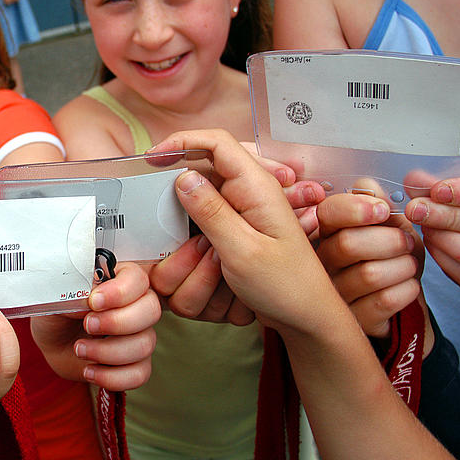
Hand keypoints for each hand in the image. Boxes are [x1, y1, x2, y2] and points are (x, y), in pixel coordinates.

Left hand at [31, 262, 158, 390]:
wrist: (51, 342)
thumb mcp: (56, 297)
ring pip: (144, 345)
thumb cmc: (56, 313)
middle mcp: (136, 305)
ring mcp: (139, 335)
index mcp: (119, 280)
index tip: (93, 302)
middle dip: (117, 322)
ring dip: (107, 352)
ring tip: (79, 349)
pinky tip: (89, 370)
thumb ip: (75, 293)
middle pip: (151, 311)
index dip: (119, 292)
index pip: (137, 280)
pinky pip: (139, 374)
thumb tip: (91, 299)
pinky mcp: (135, 363)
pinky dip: (112, 377)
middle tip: (87, 326)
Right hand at [150, 129, 340, 335]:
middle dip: (181, 205)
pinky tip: (212, 273)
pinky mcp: (234, 230)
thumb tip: (182, 177)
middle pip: (199, 174)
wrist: (307, 317)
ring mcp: (240, 211)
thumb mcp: (244, 251)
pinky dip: (195, 250)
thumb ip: (211, 211)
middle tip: (174, 236)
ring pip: (196, 206)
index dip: (181, 142)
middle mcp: (248, 193)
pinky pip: (201, 227)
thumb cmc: (286, 287)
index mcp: (255, 187)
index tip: (152, 159)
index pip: (215, 141)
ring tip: (212, 266)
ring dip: (191, 238)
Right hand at [316, 192, 423, 337]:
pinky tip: (409, 285)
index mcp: (326, 232)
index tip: (383, 211)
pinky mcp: (354, 320)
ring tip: (409, 265)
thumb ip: (377, 201)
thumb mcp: (388, 224)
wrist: (401, 300)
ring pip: (370, 274)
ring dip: (403, 266)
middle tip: (407, 243)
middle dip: (391, 240)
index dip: (356, 209)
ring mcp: (334, 294)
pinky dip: (408, 289)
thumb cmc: (390, 257)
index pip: (327, 213)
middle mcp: (321, 263)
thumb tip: (366, 186)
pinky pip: (385, 300)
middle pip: (349, 244)